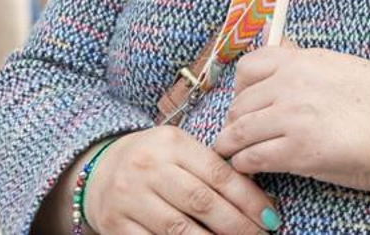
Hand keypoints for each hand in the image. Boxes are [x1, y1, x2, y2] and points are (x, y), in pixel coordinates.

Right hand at [83, 127, 277, 234]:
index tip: (271, 217)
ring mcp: (129, 198)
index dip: (248, 199)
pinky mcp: (115, 225)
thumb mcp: (180, 151)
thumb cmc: (154, 160)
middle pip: (202, 202)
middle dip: (237, 225)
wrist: (99, 169)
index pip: (218, 174)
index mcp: (171, 143)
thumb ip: (211, 169)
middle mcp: (148, 168)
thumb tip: (258, 201)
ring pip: (180, 230)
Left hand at [213, 44, 369, 193]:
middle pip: (239, 103)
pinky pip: (252, 158)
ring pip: (238, 132)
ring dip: (233, 146)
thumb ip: (304, 57)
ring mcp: (291, 117)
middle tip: (242, 135)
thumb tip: (278, 37)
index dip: (241, 88)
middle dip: (236, 121)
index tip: (248, 102)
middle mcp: (290, 84)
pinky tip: (251, 168)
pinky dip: (245, 164)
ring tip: (236, 155)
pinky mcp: (297, 151)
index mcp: (302, 60)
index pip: (248, 67)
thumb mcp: (340, 64)